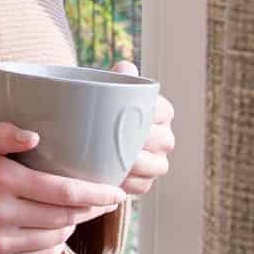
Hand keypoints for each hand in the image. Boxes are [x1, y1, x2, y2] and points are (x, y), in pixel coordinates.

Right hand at [0, 122, 124, 253]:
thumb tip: (35, 135)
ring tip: (77, 214)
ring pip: (55, 239)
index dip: (95, 194)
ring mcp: (0, 241)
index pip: (63, 191)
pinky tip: (56, 233)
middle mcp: (2, 213)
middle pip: (64, 217)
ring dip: (73, 227)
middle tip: (104, 202)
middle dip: (91, 210)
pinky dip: (55, 247)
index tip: (116, 192)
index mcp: (3, 180)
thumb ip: (4, 133)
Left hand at [113, 60, 174, 197]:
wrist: (89, 135)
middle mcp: (164, 137)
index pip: (164, 111)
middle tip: (122, 138)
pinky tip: (116, 180)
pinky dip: (131, 184)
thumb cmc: (100, 107)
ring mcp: (157, 161)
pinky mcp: (145, 182)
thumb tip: (125, 67)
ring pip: (158, 166)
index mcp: (160, 112)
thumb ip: (116, 78)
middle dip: (145, 141)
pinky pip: (143, 186)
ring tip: (120, 161)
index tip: (132, 113)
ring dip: (140, 165)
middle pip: (163, 140)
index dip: (152, 114)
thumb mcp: (106, 90)